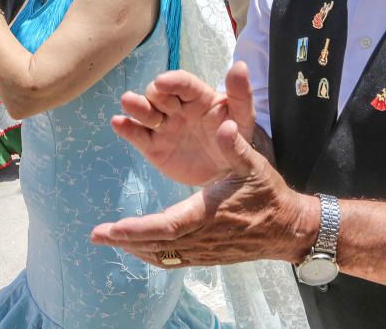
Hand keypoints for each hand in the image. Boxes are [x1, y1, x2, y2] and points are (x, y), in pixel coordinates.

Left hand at [91, 118, 318, 267]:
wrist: (288, 229)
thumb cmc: (269, 194)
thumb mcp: (255, 164)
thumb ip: (236, 145)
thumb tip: (225, 125)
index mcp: (209, 213)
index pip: (166, 226)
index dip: (137, 229)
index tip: (112, 228)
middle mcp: (203, 236)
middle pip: (156, 245)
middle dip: (125, 240)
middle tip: (97, 234)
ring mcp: (205, 250)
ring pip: (162, 256)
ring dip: (135, 248)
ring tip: (110, 239)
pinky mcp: (208, 256)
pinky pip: (173, 260)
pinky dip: (152, 254)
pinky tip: (139, 247)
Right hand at [111, 62, 256, 186]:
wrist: (226, 171)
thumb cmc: (236, 136)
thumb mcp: (244, 116)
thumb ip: (241, 94)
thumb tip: (241, 66)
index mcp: (198, 96)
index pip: (183, 83)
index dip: (172, 81)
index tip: (163, 82)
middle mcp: (177, 107)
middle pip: (158, 93)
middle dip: (154, 94)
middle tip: (158, 102)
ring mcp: (163, 125)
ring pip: (143, 111)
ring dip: (136, 106)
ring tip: (129, 103)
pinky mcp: (153, 146)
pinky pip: (137, 135)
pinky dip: (126, 128)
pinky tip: (118, 123)